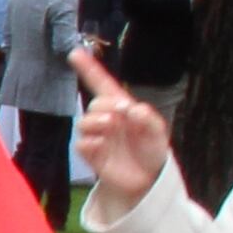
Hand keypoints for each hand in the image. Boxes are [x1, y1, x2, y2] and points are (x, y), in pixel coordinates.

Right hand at [73, 55, 169, 208]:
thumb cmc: (152, 150)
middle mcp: (106, 118)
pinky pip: (81, 143)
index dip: (88, 68)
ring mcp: (97, 136)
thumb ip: (147, 118)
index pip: (102, 84)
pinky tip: (102, 146)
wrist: (147, 179)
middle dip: (106, 106)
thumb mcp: (158, 131)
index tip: (74, 53)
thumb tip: (129, 108)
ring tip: (111, 128)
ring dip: (97, 122)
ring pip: (85, 121)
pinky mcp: (90, 153)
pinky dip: (91, 142)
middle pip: (95, 103)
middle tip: (121, 114)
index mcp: (122, 107)